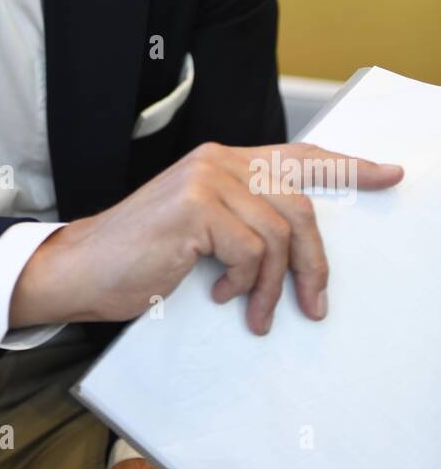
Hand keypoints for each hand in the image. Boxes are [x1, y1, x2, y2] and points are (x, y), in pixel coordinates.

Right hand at [10, 141, 403, 334]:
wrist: (81, 268)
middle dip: (314, 262)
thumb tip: (299, 249)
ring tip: (251, 311)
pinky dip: (243, 285)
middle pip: (301, 204)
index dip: (348, 167)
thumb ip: (243, 221)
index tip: (387, 175)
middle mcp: (217, 160)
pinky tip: (219, 296)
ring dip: (272, 286)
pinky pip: (251, 253)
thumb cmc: (138, 257)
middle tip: (312, 304)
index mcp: (222, 161)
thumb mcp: (201, 231)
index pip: (298, 157)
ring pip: (279, 234)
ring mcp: (206, 179)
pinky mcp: (195, 206)